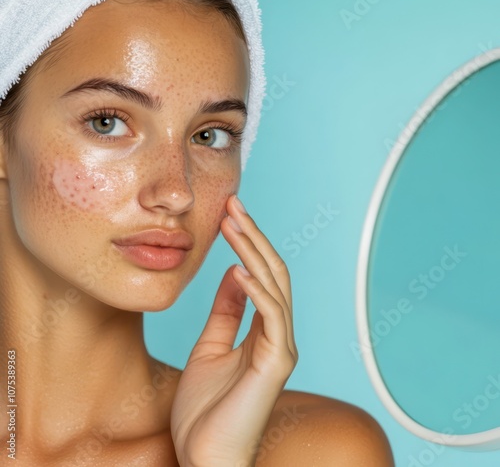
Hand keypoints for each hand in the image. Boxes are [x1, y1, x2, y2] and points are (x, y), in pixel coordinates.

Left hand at [170, 194, 297, 466]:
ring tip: (234, 223)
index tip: (229, 214)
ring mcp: (281, 348)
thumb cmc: (205, 409)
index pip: (261, 275)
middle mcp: (278, 334)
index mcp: (262, 330)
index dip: (247, 243)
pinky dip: (257, 291)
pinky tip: (240, 269)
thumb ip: (226, 311)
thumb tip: (235, 273)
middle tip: (233, 204)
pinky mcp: (276, 364)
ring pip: (275, 287)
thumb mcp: (210, 346)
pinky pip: (271, 318)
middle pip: (272, 272)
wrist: (204, 457)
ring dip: (254, 252)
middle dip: (253, 236)